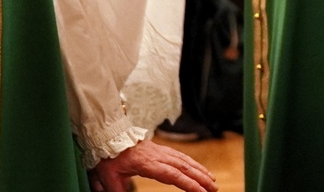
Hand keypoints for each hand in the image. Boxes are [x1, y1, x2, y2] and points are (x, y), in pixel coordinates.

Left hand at [88, 139, 215, 191]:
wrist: (108, 136)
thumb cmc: (108, 157)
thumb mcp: (109, 177)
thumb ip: (117, 191)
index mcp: (147, 164)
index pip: (172, 175)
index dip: (188, 184)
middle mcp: (158, 156)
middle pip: (183, 167)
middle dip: (201, 178)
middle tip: (214, 189)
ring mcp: (161, 151)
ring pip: (185, 161)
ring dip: (200, 170)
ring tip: (212, 181)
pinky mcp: (161, 149)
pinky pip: (181, 156)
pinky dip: (193, 163)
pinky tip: (199, 169)